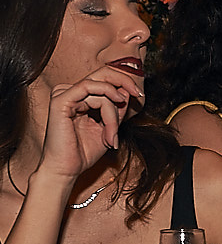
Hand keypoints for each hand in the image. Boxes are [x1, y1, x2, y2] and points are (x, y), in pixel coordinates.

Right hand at [39, 66, 143, 180]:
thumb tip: (127, 91)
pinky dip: (106, 105)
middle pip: (102, 74)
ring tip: (112, 134)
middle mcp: (70, 92)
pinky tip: (111, 119)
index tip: (139, 94)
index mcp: (80, 97)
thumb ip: (116, 109)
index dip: (124, 83)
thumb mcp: (108, 127)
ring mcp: (64, 95)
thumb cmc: (83, 152)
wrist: (67, 169)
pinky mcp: (60, 100)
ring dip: (113, 113)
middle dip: (124, 81)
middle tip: (138, 93)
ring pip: (101, 89)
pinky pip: (88, 89)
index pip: (105, 80)